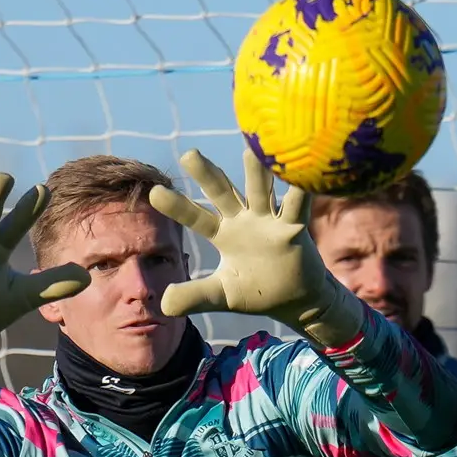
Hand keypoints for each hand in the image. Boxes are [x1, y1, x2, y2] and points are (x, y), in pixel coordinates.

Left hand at [148, 149, 363, 345]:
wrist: (295, 300)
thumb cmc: (256, 292)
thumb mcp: (222, 295)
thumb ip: (195, 296)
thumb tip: (164, 305)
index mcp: (223, 234)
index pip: (197, 218)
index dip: (178, 207)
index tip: (154, 193)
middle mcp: (243, 220)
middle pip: (223, 193)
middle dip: (207, 175)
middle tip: (189, 155)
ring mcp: (269, 221)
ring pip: (261, 192)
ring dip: (257, 173)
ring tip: (251, 151)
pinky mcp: (294, 227)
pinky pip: (296, 206)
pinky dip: (301, 191)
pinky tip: (301, 173)